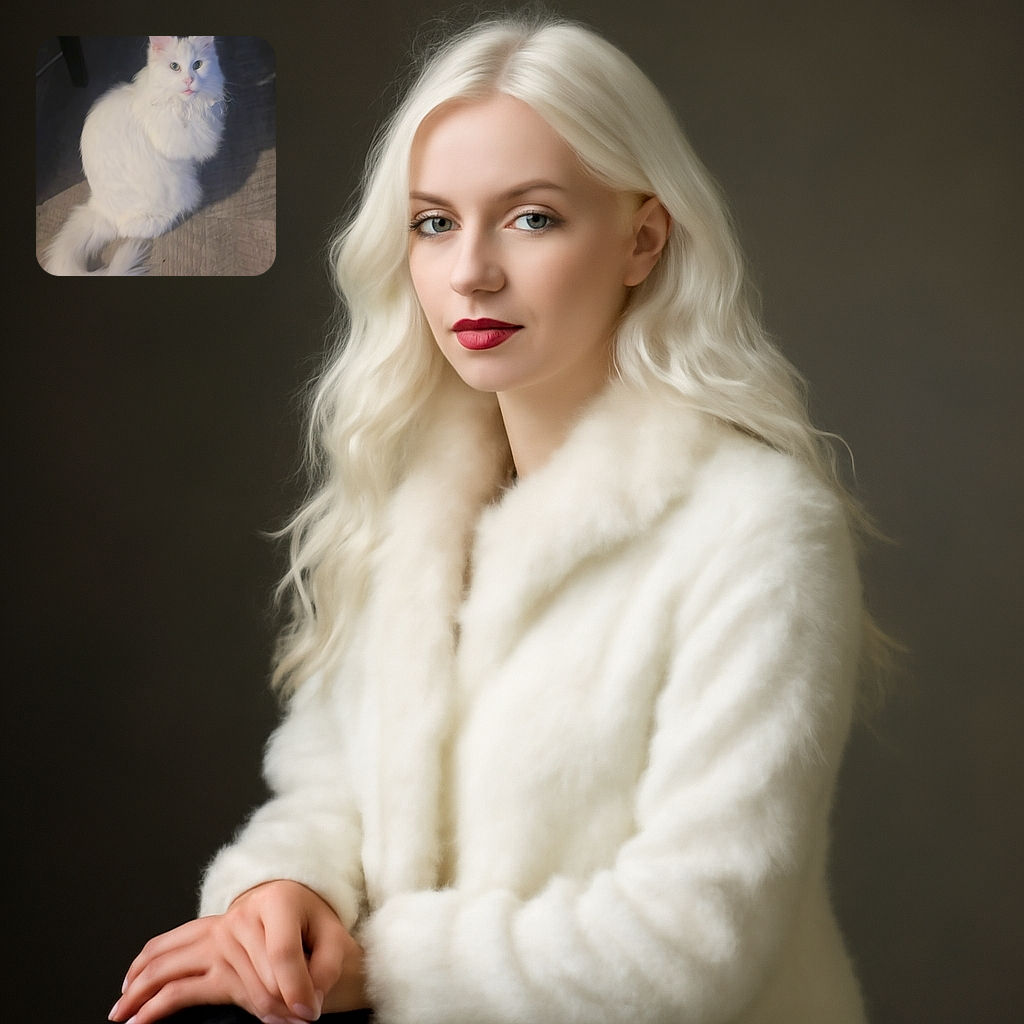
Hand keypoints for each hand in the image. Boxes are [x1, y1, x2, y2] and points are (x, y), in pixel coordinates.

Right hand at [110, 879, 367, 1023]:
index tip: (306, 1013)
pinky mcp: (206, 943)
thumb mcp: (334, 935)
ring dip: (153, 990)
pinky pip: (170, 955)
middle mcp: (241, 917)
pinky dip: (147, 976)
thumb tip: (305, 1004)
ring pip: (180, 960)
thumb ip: (328, 966)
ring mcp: (218, 931)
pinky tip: (130, 998)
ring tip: (126, 1017)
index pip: (281, 953)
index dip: (296, 987)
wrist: (294, 899)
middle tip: (282, 1019)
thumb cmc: (312, 920)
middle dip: (267, 1003)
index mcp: (278, 904)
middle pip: (243, 971)